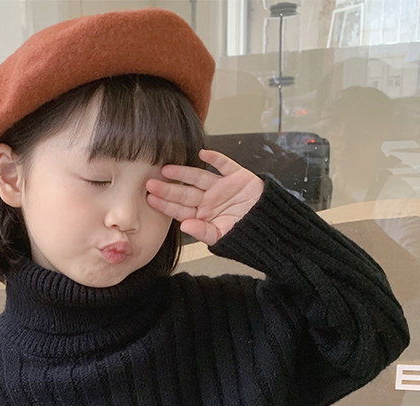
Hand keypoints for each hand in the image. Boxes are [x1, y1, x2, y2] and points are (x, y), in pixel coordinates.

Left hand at [146, 148, 263, 245]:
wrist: (269, 224)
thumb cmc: (244, 233)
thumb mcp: (222, 237)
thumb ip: (203, 232)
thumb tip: (185, 226)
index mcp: (203, 215)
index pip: (180, 209)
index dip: (165, 203)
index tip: (150, 199)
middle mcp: (208, 199)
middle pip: (185, 192)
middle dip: (168, 188)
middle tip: (150, 183)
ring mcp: (221, 187)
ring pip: (199, 177)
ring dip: (184, 172)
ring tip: (167, 169)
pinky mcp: (237, 176)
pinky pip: (224, 165)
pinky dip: (215, 159)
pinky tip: (203, 154)